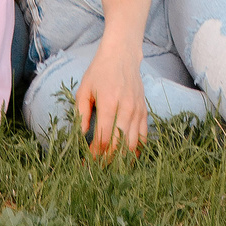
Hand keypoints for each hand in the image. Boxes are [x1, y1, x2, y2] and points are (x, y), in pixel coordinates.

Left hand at [75, 35, 147, 159]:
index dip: (95, 154)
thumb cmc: (100, 72)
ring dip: (122, 159)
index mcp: (109, 102)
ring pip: (133, 143)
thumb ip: (81, 113)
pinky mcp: (144, 111)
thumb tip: (81, 135)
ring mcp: (137, 110)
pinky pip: (144, 136)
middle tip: (97, 170)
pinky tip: (128, 158)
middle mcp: (126, 108)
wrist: (122, 55)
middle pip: (119, 144)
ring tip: (111, 168)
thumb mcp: (84, 89)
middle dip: (107, 160)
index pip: (104, 137)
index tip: (87, 162)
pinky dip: (137, 150)